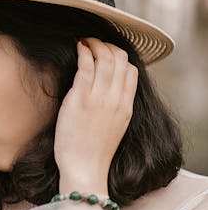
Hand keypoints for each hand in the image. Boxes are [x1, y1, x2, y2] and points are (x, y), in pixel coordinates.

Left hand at [54, 38, 137, 194]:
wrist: (85, 168)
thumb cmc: (93, 151)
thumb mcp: (113, 127)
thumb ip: (114, 107)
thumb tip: (106, 90)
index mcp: (126, 106)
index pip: (131, 71)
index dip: (120, 56)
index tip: (107, 52)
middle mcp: (116, 99)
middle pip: (120, 60)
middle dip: (108, 45)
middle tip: (94, 42)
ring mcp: (99, 98)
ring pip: (104, 59)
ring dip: (96, 44)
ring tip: (85, 41)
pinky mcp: (81, 99)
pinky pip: (86, 67)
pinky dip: (84, 52)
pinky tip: (78, 47)